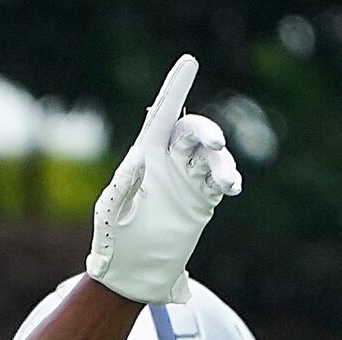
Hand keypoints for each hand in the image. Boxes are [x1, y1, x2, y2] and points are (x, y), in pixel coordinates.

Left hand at [86, 55, 241, 304]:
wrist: (132, 275)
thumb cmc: (112, 243)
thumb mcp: (111, 212)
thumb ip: (124, 186)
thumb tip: (140, 158)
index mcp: (143, 156)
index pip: (162, 114)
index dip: (176, 88)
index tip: (190, 62)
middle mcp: (168, 164)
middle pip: (192, 133)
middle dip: (206, 132)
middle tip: (215, 143)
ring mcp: (187, 182)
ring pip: (211, 157)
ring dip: (221, 162)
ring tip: (225, 182)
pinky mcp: (201, 202)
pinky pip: (220, 181)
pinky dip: (228, 178)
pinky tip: (230, 186)